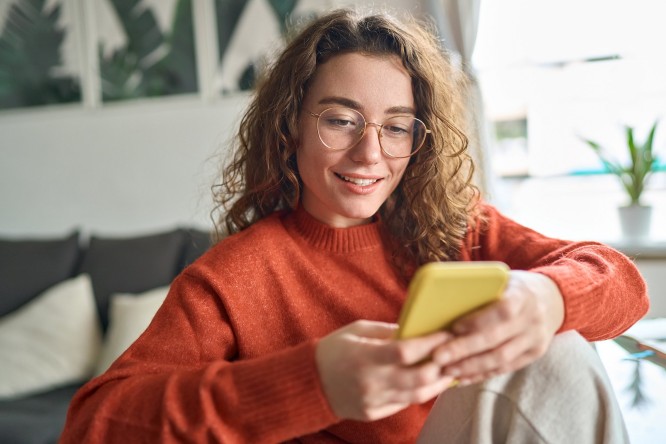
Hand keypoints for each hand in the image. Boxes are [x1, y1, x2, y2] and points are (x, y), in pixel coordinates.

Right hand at [315, 320, 454, 420]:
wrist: (310, 382)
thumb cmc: (333, 351)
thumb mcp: (357, 331)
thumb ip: (387, 331)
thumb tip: (417, 329)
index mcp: (364, 356)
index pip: (406, 351)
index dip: (430, 343)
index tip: (446, 333)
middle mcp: (370, 381)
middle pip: (418, 378)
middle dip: (442, 365)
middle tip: (454, 353)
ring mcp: (373, 400)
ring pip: (417, 395)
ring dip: (438, 383)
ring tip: (449, 370)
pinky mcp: (374, 412)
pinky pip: (404, 404)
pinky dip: (420, 392)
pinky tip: (430, 382)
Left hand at [432, 270, 564, 384]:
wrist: (552, 298)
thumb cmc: (515, 286)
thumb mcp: (503, 279)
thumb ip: (481, 289)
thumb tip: (444, 302)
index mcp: (523, 295)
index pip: (502, 311)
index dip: (478, 321)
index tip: (454, 327)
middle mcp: (532, 319)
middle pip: (496, 340)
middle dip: (464, 350)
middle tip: (438, 357)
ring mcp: (535, 340)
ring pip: (501, 359)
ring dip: (470, 367)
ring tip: (446, 370)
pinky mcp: (534, 354)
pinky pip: (506, 368)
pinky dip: (482, 374)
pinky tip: (463, 377)